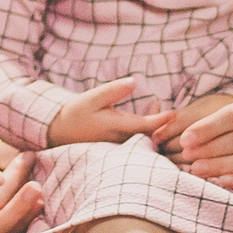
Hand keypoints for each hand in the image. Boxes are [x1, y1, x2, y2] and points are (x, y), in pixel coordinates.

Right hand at [48, 77, 173, 146]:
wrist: (59, 133)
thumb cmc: (76, 113)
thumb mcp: (92, 98)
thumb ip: (113, 90)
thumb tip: (134, 82)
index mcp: (116, 127)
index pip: (146, 127)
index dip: (162, 121)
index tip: (173, 113)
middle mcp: (121, 141)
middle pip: (150, 137)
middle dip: (162, 124)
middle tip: (169, 110)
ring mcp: (120, 148)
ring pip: (144, 141)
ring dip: (154, 127)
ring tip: (155, 105)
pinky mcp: (117, 150)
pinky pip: (138, 143)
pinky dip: (145, 131)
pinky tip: (146, 115)